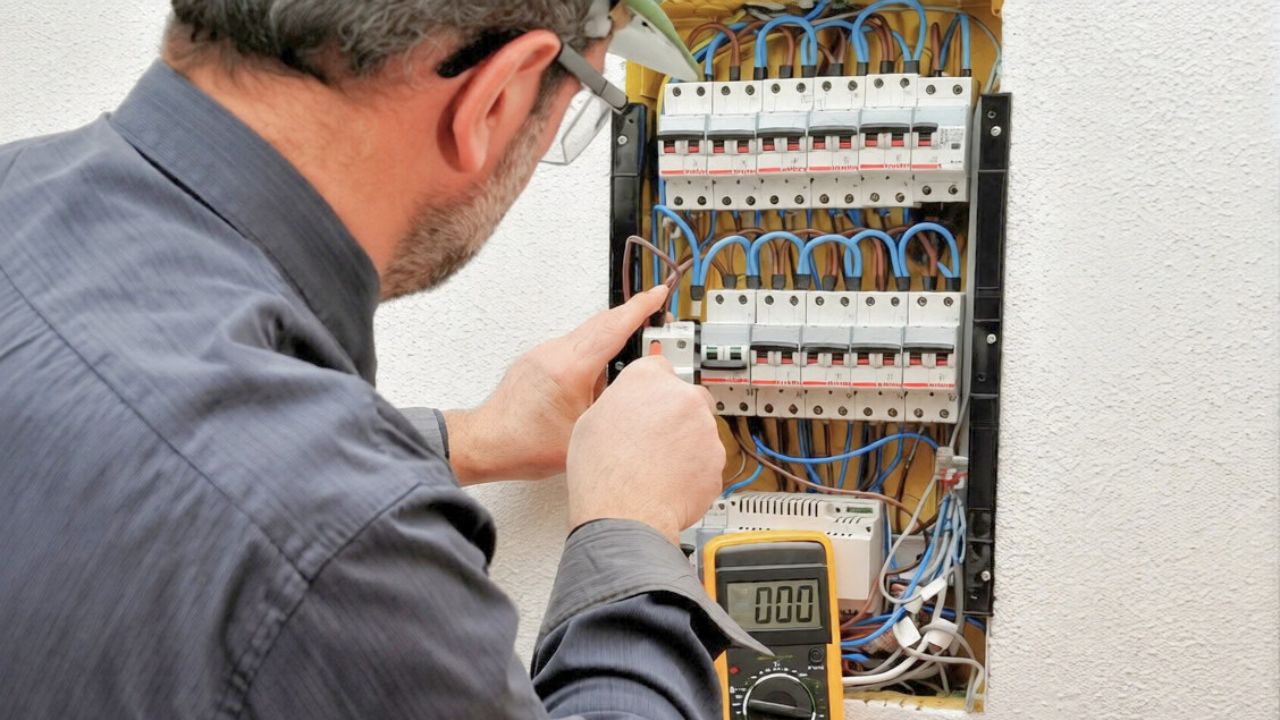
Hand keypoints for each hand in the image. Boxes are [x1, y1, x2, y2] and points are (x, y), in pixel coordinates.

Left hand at [444, 285, 669, 484]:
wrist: (487, 442)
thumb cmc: (525, 445)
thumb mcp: (586, 432)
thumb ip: (613, 406)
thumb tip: (636, 389)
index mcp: (570, 369)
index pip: (613, 328)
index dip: (641, 309)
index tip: (658, 295)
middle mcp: (556, 353)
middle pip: (602, 323)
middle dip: (633, 317)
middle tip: (658, 322)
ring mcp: (544, 353)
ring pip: (588, 332)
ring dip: (613, 334)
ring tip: (632, 353)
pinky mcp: (538, 359)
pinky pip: (574, 344)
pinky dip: (594, 347)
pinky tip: (602, 370)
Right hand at [565, 355, 725, 544]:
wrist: (625, 513)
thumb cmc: (603, 473)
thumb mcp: (591, 420)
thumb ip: (619, 402)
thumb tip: (624, 405)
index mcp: (646, 379)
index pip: (659, 365)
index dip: (654, 386)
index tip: (654, 397)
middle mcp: (681, 397)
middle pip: (686, 396)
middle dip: (675, 415)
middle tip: (653, 439)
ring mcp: (704, 428)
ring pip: (700, 429)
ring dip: (686, 443)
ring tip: (658, 466)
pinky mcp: (717, 460)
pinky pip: (707, 460)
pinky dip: (694, 469)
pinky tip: (670, 481)